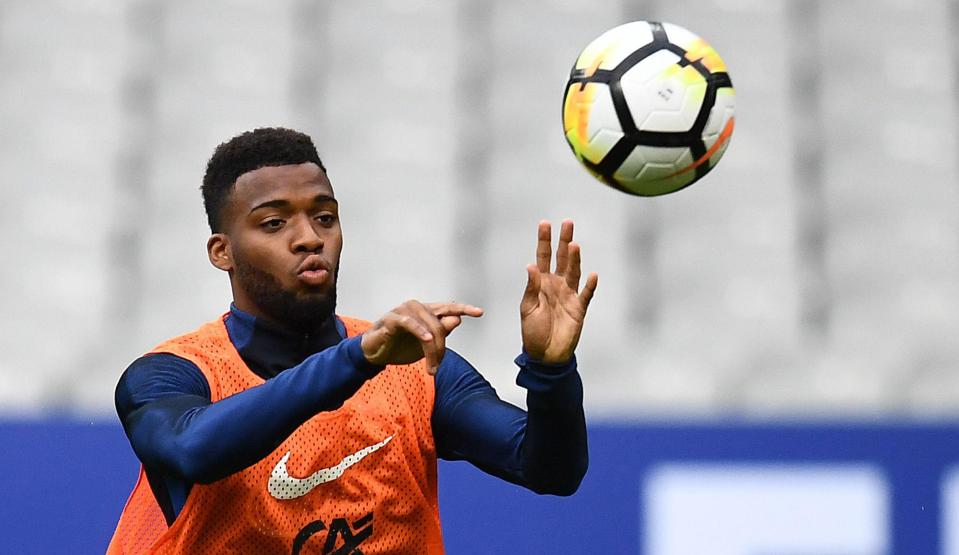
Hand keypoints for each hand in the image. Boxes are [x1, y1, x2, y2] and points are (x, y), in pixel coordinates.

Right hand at [361, 300, 483, 374]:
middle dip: (441, 348)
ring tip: (430, 366)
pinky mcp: (391, 318)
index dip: (464, 308)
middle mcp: (417, 308)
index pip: (449, 308)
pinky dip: (419, 330)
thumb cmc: (400, 346)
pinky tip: (426, 339)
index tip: (479, 312)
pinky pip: (408, 322)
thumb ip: (442, 332)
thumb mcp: (425, 344)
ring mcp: (404, 311)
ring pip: (428, 326)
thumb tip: (458, 320)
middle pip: (441, 324)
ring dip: (431, 349)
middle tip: (435, 367)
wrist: (375, 354)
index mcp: (427, 312)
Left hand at [520, 220, 597, 363]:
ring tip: (574, 244)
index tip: (545, 224)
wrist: (545, 355)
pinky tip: (592, 274)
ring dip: (575, 259)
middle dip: (564, 241)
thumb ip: (531, 288)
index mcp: (541, 283)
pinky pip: (586, 294)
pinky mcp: (579, 308)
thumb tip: (531, 266)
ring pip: (574, 272)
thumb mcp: (527, 308)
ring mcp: (569, 295)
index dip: (544, 241)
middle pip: (562, 258)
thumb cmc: (533, 331)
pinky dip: (590, 285)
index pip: (543, 257)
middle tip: (567, 223)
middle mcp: (556, 285)